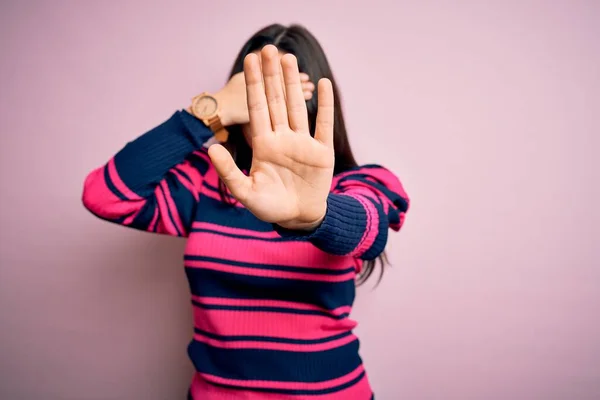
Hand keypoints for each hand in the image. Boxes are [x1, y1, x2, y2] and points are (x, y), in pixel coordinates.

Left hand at [208, 45, 334, 230]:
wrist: (297, 218)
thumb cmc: (269, 207)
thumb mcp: (245, 191)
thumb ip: (228, 171)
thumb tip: (210, 149)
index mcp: (263, 145)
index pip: (257, 108)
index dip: (253, 84)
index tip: (249, 61)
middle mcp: (282, 138)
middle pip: (275, 101)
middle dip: (271, 75)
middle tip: (267, 49)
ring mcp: (303, 143)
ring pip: (297, 107)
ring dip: (293, 83)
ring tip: (288, 58)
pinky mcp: (322, 151)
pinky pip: (323, 124)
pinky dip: (324, 105)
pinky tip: (323, 84)